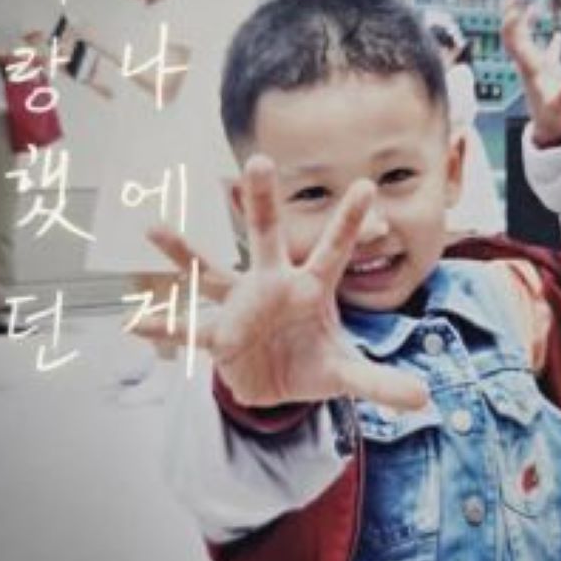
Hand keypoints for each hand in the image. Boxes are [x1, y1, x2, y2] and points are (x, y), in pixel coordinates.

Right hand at [134, 155, 428, 411]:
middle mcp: (273, 283)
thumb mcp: (346, 374)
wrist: (279, 383)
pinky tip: (134, 324)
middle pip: (267, 236)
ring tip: (154, 226)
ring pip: (212, 271)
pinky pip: (189, 329)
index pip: (335, 249)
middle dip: (262, 202)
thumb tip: (425, 399)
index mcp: (312, 288)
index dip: (351, 220)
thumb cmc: (313, 362)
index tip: (367, 184)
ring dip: (184, 252)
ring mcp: (242, 304)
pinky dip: (166, 327)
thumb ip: (380, 382)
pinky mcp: (220, 333)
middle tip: (257, 161)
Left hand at [501, 0, 560, 143]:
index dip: (513, 22)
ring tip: (527, 2)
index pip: (515, 42)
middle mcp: (528, 66)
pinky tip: (559, 34)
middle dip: (513, 14)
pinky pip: (546, 54)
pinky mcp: (546, 75)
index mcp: (529, 69)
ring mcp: (535, 69)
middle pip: (513, 36)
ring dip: (524, 22)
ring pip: (525, 41)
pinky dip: (551, 43)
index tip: (516, 4)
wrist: (549, 131)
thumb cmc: (552, 119)